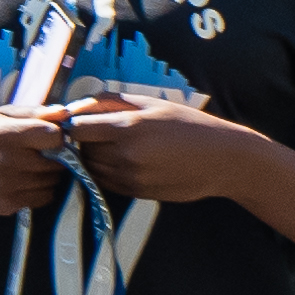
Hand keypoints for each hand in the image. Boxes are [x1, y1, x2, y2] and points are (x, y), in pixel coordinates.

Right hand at [0, 108, 63, 214]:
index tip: (49, 136)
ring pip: (52, 181)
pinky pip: (43, 197)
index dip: (57, 135)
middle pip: (56, 161)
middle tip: (39, 152)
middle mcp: (8, 163)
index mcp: (6, 135)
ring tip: (30, 166)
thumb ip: (32, 113)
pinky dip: (40, 189)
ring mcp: (8, 187)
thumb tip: (65, 113)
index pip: (54, 136)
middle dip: (54, 156)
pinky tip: (25, 181)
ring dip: (48, 173)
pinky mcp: (8, 205)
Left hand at [48, 88, 257, 207]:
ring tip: (115, 145)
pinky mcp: (136, 193)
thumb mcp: (151, 103)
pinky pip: (105, 183)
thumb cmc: (187, 124)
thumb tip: (77, 107)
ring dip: (94, 158)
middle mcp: (126, 156)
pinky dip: (106, 172)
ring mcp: (131, 178)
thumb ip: (111, 101)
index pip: (77, 130)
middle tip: (100, 131)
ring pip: (91, 169)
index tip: (78, 120)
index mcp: (129, 128)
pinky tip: (124, 160)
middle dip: (85, 141)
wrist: (221, 159)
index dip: (73, 124)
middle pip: (82, 151)